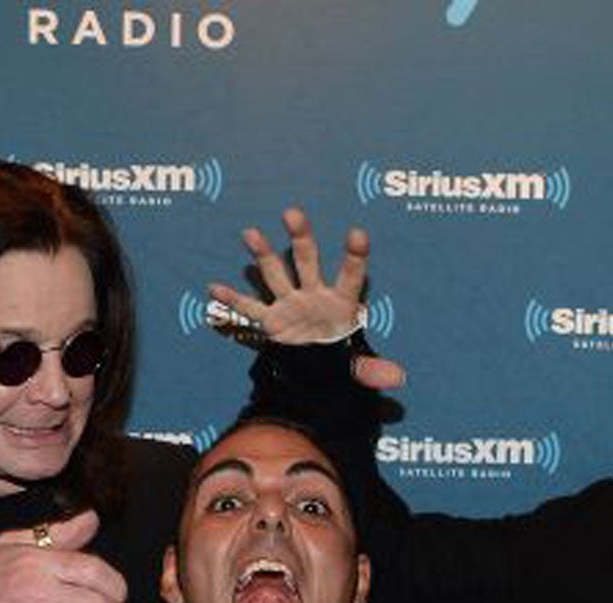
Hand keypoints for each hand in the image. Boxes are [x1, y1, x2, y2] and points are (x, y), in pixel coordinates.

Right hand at [206, 207, 406, 391]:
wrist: (317, 375)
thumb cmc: (341, 363)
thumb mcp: (357, 369)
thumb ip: (372, 370)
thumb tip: (397, 378)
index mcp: (341, 303)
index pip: (351, 277)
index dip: (355, 256)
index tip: (358, 235)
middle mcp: (314, 295)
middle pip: (307, 260)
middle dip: (300, 237)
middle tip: (293, 213)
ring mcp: (290, 304)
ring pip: (275, 274)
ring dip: (263, 254)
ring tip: (251, 233)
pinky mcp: (271, 320)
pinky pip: (249, 309)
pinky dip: (232, 302)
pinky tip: (215, 288)